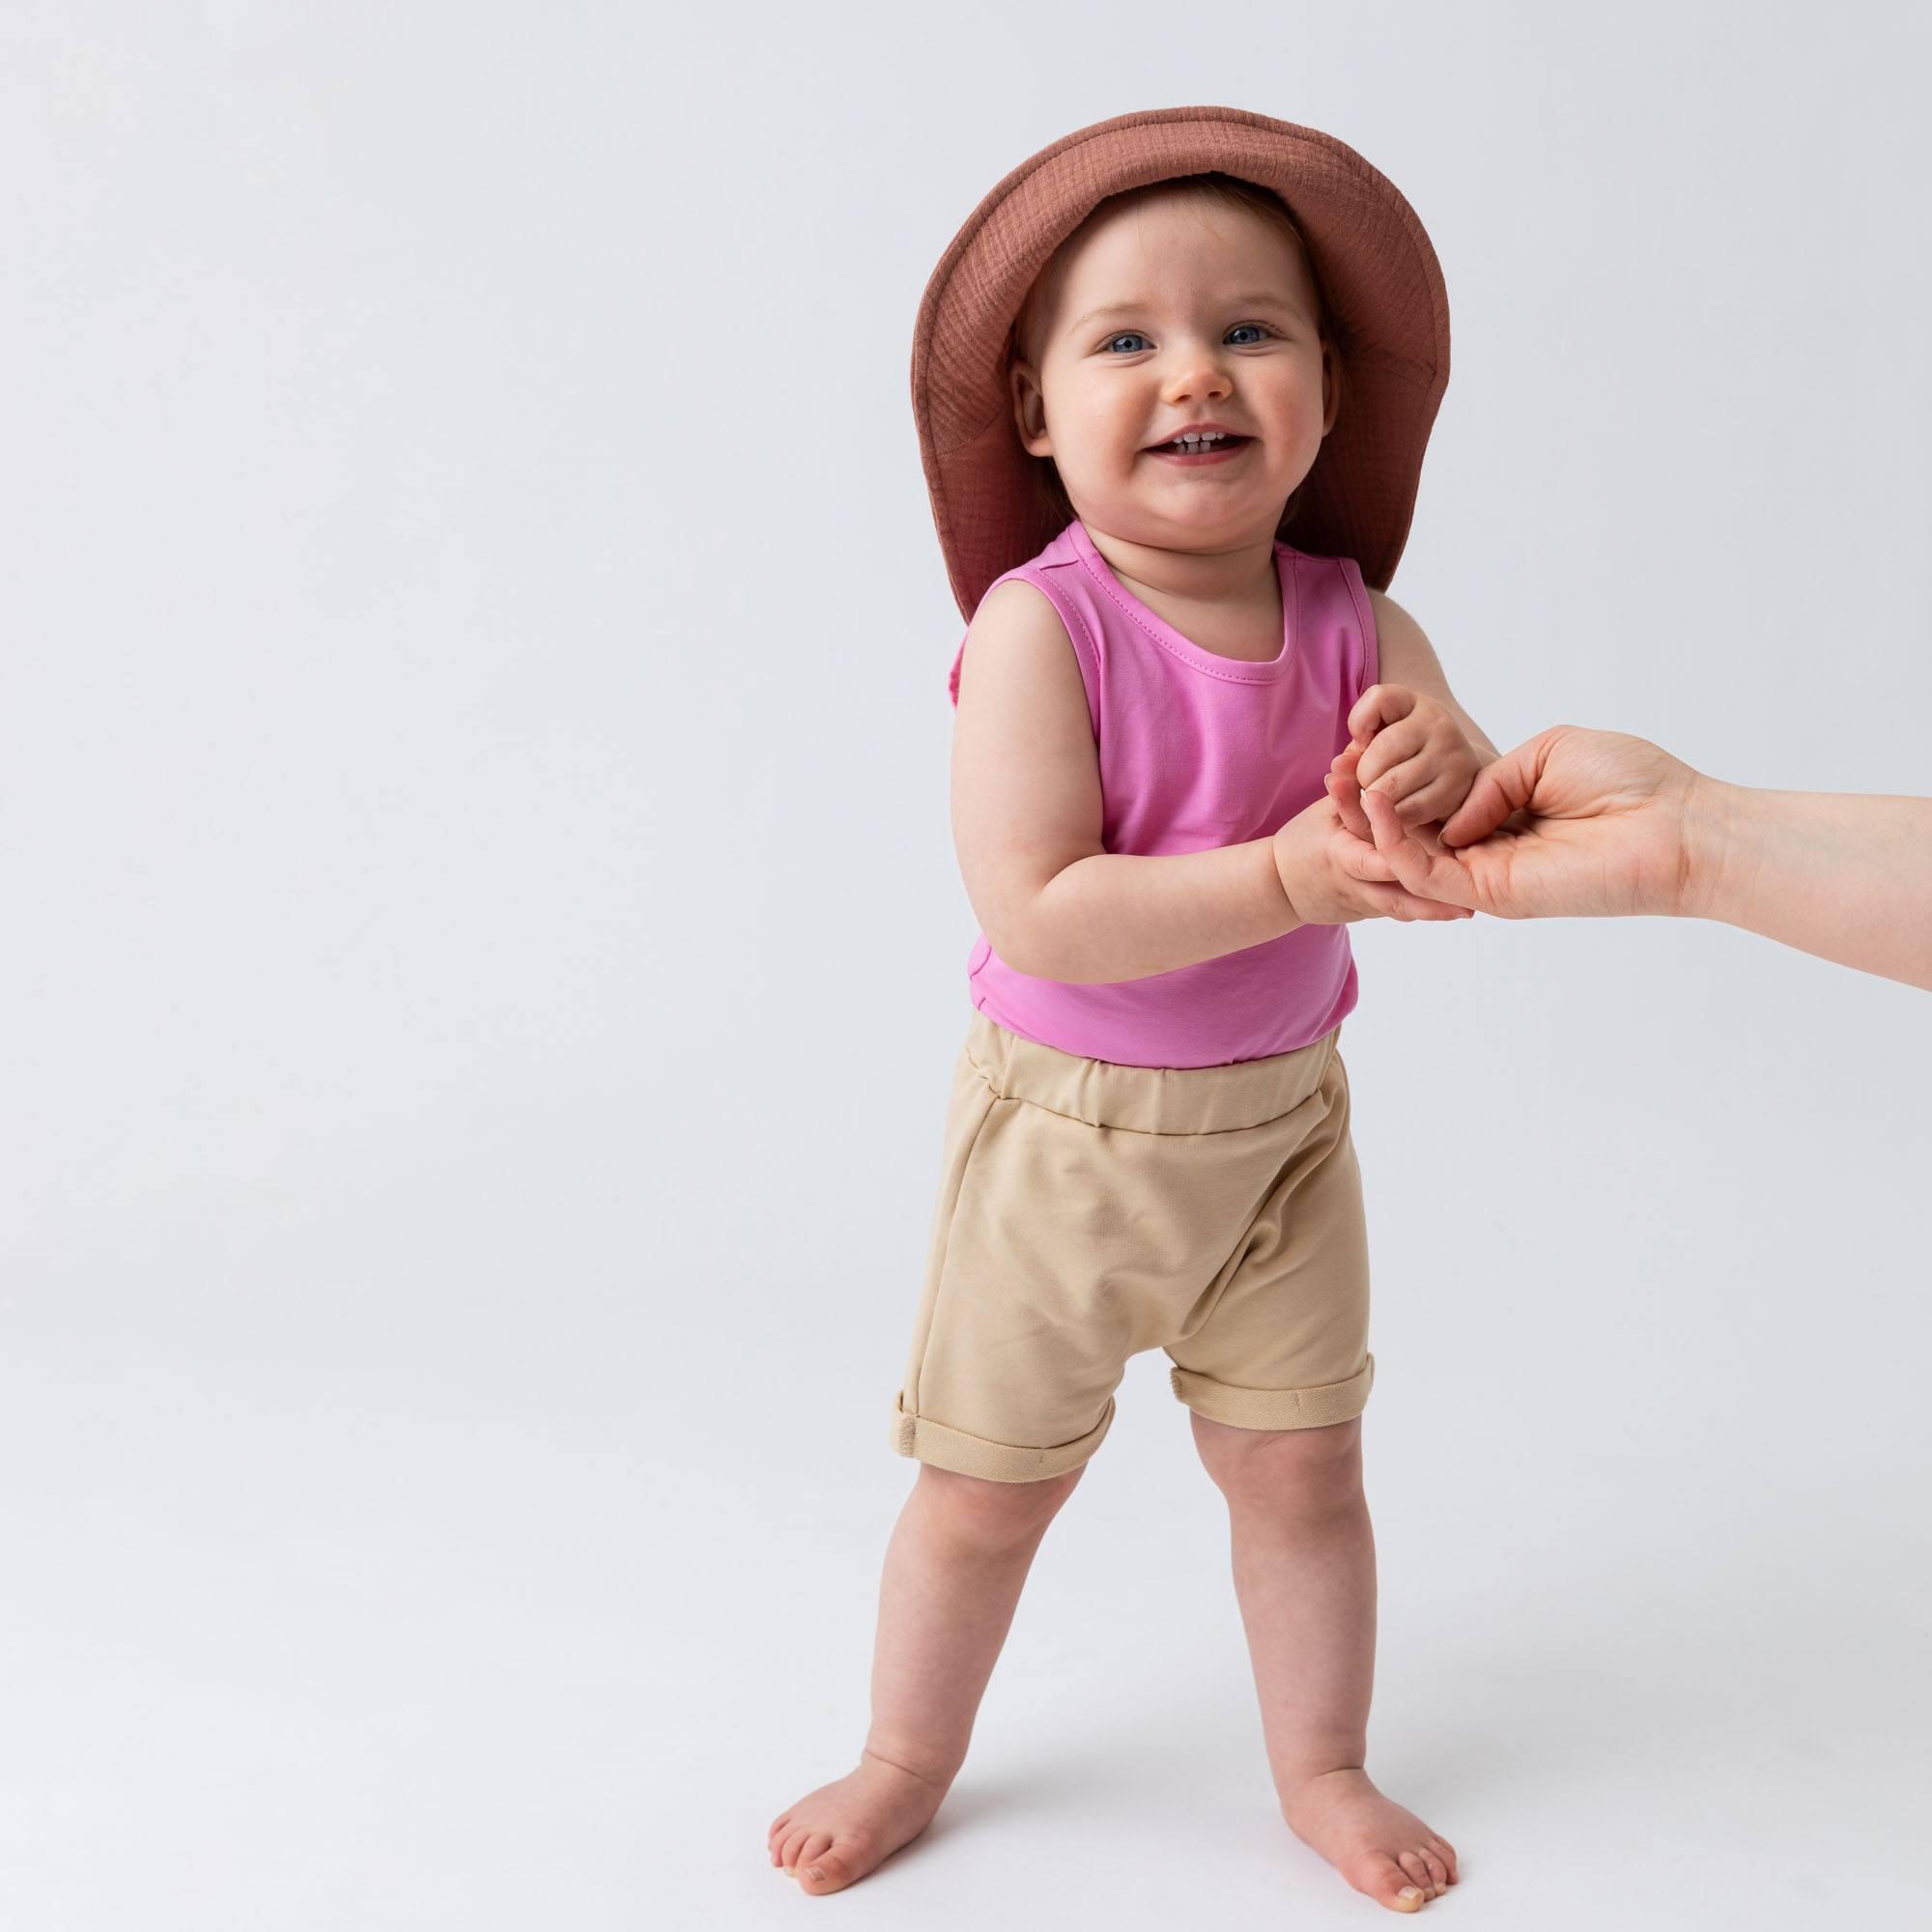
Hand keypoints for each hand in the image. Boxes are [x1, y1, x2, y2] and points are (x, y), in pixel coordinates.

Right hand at [1270, 791, 1473, 926]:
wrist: (1281, 888)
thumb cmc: (1305, 840)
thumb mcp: (1322, 811)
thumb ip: (1347, 785)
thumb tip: (1361, 745)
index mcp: (1339, 856)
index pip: (1366, 856)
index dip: (1392, 849)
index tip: (1424, 850)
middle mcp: (1354, 884)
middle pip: (1391, 895)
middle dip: (1425, 898)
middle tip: (1464, 899)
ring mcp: (1362, 904)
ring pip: (1399, 909)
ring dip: (1432, 910)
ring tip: (1467, 910)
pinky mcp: (1370, 913)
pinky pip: (1399, 911)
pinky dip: (1424, 911)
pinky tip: (1456, 909)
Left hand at [1326, 684, 1484, 839]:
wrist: (1455, 775)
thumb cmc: (1404, 756)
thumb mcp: (1378, 741)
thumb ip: (1355, 751)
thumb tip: (1338, 767)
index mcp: (1414, 703)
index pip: (1379, 698)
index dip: (1359, 723)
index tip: (1363, 741)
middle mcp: (1438, 723)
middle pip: (1381, 751)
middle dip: (1363, 775)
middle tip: (1368, 783)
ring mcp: (1451, 755)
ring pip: (1392, 786)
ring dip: (1376, 800)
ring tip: (1380, 799)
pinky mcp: (1457, 788)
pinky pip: (1410, 810)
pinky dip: (1394, 817)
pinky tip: (1395, 812)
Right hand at [1353, 725, 1702, 919]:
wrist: (1675, 825)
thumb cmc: (1630, 781)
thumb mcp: (1545, 752)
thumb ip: (1487, 780)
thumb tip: (1453, 816)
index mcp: (1511, 813)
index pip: (1440, 807)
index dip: (1401, 786)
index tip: (1364, 757)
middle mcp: (1497, 848)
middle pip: (1418, 834)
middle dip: (1373, 809)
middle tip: (1334, 776)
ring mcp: (1493, 875)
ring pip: (1413, 858)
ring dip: (1373, 826)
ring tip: (1342, 788)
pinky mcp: (1495, 893)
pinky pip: (1430, 874)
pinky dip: (1396, 846)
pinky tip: (1376, 808)